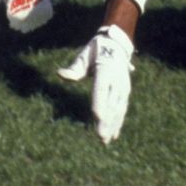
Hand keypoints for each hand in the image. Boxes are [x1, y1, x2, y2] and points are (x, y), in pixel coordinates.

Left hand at [58, 25, 133, 144]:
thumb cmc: (96, 51)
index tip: (98, 117)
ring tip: (105, 140)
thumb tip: (59, 73)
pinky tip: (113, 135)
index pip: (102, 89)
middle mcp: (117, 80)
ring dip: (112, 126)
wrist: (116, 45)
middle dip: (106, 121)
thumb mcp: (84, 55)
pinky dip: (118, 122)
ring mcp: (123, 87)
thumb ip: (74, 68)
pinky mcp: (126, 92)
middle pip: (111, 103)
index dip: (100, 103)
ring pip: (118, 110)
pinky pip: (122, 109)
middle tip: (100, 137)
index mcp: (106, 70)